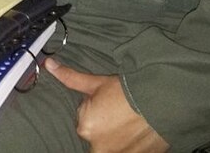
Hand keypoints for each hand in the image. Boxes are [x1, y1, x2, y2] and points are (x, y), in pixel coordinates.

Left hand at [44, 59, 168, 152]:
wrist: (160, 102)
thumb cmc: (126, 92)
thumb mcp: (96, 82)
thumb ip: (70, 78)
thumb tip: (48, 65)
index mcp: (85, 127)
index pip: (84, 117)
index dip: (96, 107)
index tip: (109, 102)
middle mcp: (97, 147)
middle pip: (96, 134)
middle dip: (105, 124)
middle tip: (120, 111)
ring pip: (109, 144)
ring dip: (116, 136)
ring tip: (129, 123)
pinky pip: (124, 151)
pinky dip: (128, 145)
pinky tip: (136, 133)